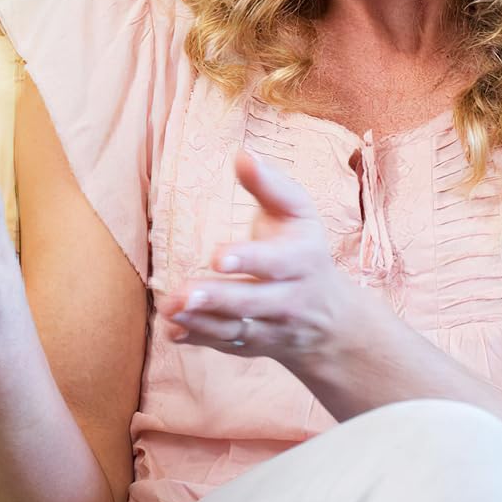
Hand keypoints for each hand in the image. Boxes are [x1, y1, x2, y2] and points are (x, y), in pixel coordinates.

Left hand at [161, 150, 356, 363]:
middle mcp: (289, 298)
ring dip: (201, 322)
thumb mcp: (297, 215)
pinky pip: (226, 346)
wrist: (332, 318)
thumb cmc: (303, 250)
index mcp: (302, 260)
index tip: (218, 256)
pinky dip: (199, 341)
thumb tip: (242, 154)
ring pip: (237, 329)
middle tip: (182, 294)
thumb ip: (270, 186)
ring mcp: (272, 327)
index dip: (249, 259)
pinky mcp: (254, 345)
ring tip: (169, 309)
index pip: (277, 263)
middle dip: (218, 299)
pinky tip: (173, 331)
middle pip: (253, 302)